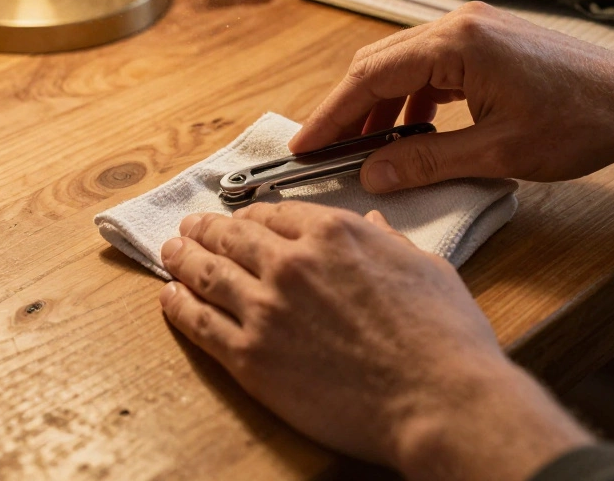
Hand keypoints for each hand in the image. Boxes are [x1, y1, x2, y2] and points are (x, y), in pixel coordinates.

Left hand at [158, 201, 590, 479]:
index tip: (243, 219)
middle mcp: (291, 262)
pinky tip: (170, 298)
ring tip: (170, 251)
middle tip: (189, 227)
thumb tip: (374, 224)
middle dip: (206, 228)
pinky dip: (179, 306)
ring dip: (182, 258)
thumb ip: (389, 241)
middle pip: (232, 236)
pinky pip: (200, 323)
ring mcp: (265, 309)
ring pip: (207, 273)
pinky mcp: (250, 357)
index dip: (253, 215)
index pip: (275, 213)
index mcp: (334, 233)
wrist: (437, 400)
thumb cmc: (444, 337)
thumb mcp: (425, 266)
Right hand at [289, 2, 613, 192]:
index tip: (304, 145)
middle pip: (378, 64)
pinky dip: (409, 98)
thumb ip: (428, 161)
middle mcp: (459, 24)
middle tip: (324, 151)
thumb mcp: (498, 152)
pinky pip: (430, 66)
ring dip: (378, 105)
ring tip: (365, 150)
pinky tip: (409, 131)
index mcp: (457, 43)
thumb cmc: (581, 123)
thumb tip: (373, 174)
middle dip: (348, 109)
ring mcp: (475, 29)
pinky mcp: (488, 42)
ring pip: (402, 64)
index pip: (370, 76)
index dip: (331, 114)